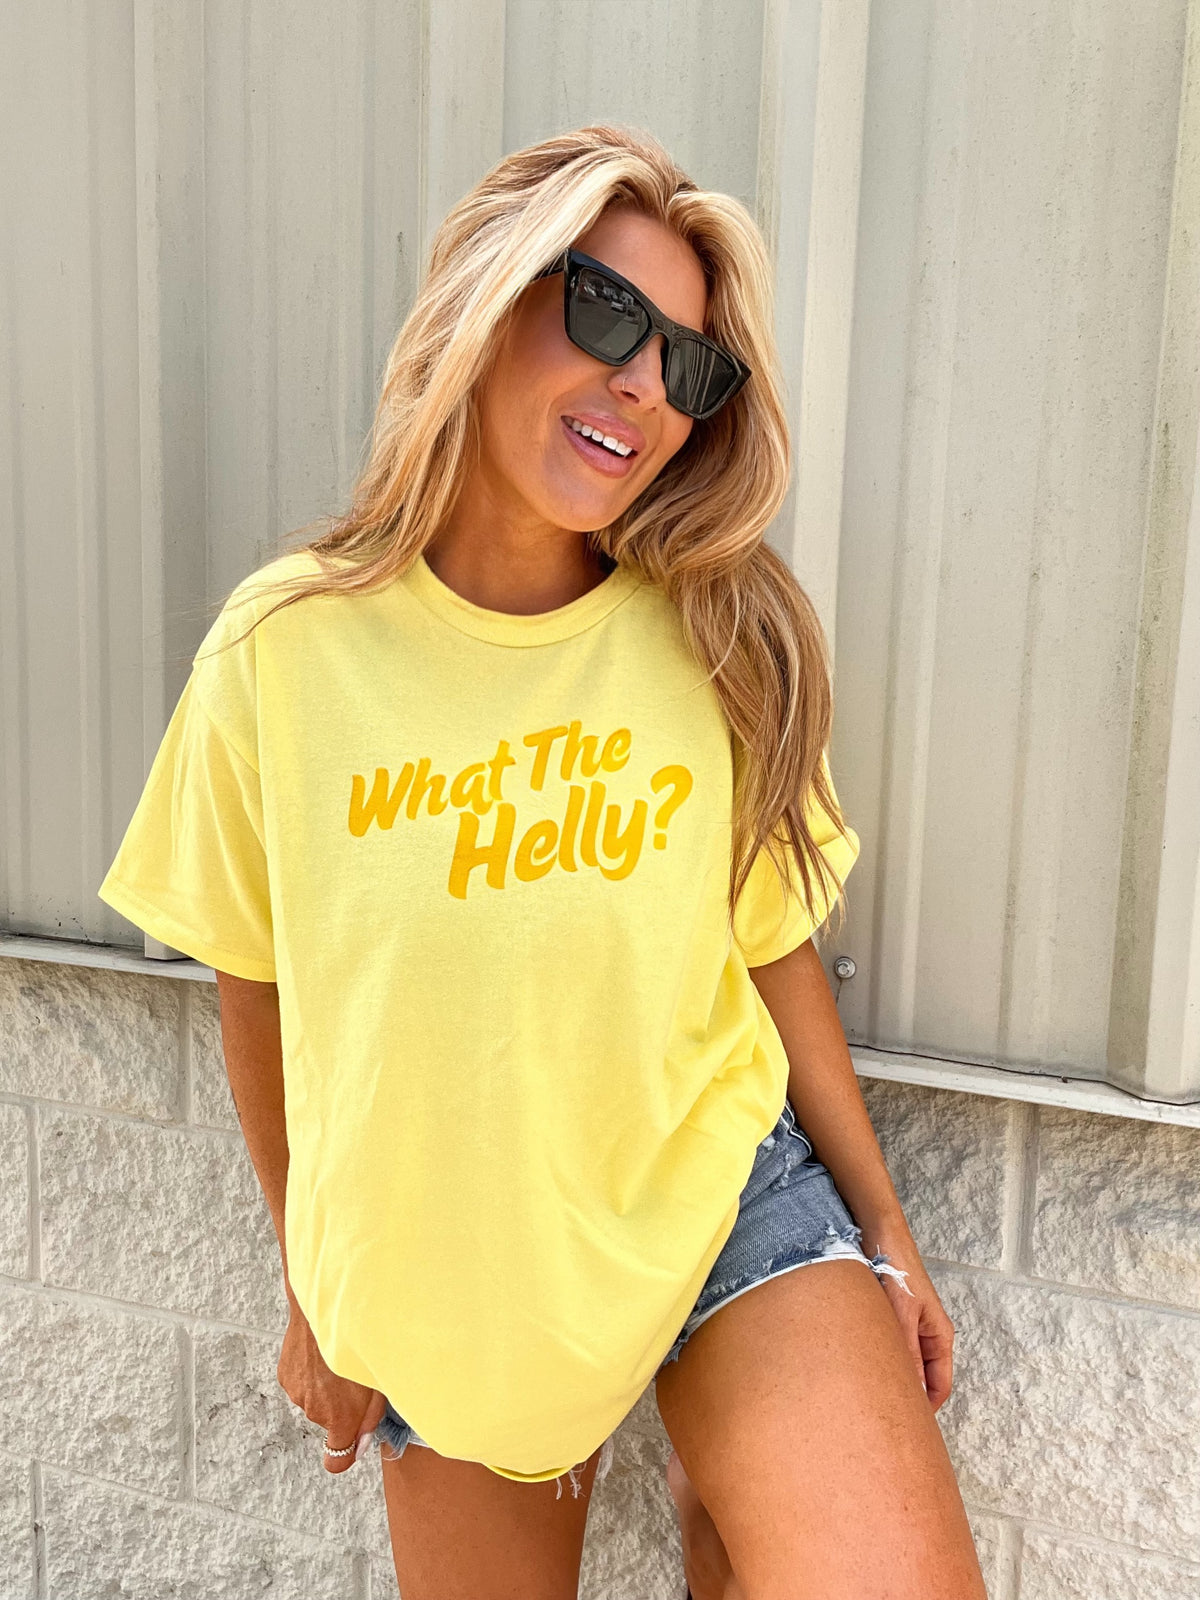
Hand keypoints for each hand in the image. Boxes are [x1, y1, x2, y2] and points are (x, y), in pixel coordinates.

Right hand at [277, 1295, 388, 1472]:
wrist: (324, 1307)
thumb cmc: (357, 1339)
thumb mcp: (379, 1381)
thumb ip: (370, 1419)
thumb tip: (362, 1445)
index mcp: (339, 1417)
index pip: (337, 1460)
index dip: (346, 1455)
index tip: (353, 1447)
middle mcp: (314, 1410)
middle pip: (330, 1421)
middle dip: (342, 1407)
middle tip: (356, 1379)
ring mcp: (297, 1392)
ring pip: (315, 1399)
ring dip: (326, 1387)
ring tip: (338, 1360)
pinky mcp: (286, 1374)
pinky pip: (302, 1382)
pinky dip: (312, 1373)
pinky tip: (322, 1353)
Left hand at [867, 1234, 954, 1410]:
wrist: (877, 1231)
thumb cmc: (896, 1267)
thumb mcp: (903, 1314)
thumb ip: (908, 1352)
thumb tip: (911, 1395)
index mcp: (939, 1336)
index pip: (940, 1386)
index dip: (926, 1410)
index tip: (908, 1429)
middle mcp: (925, 1334)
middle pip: (922, 1378)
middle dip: (906, 1398)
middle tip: (883, 1418)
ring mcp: (906, 1327)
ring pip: (902, 1364)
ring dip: (890, 1378)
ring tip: (869, 1397)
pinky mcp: (887, 1318)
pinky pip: (886, 1348)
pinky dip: (877, 1360)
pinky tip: (858, 1368)